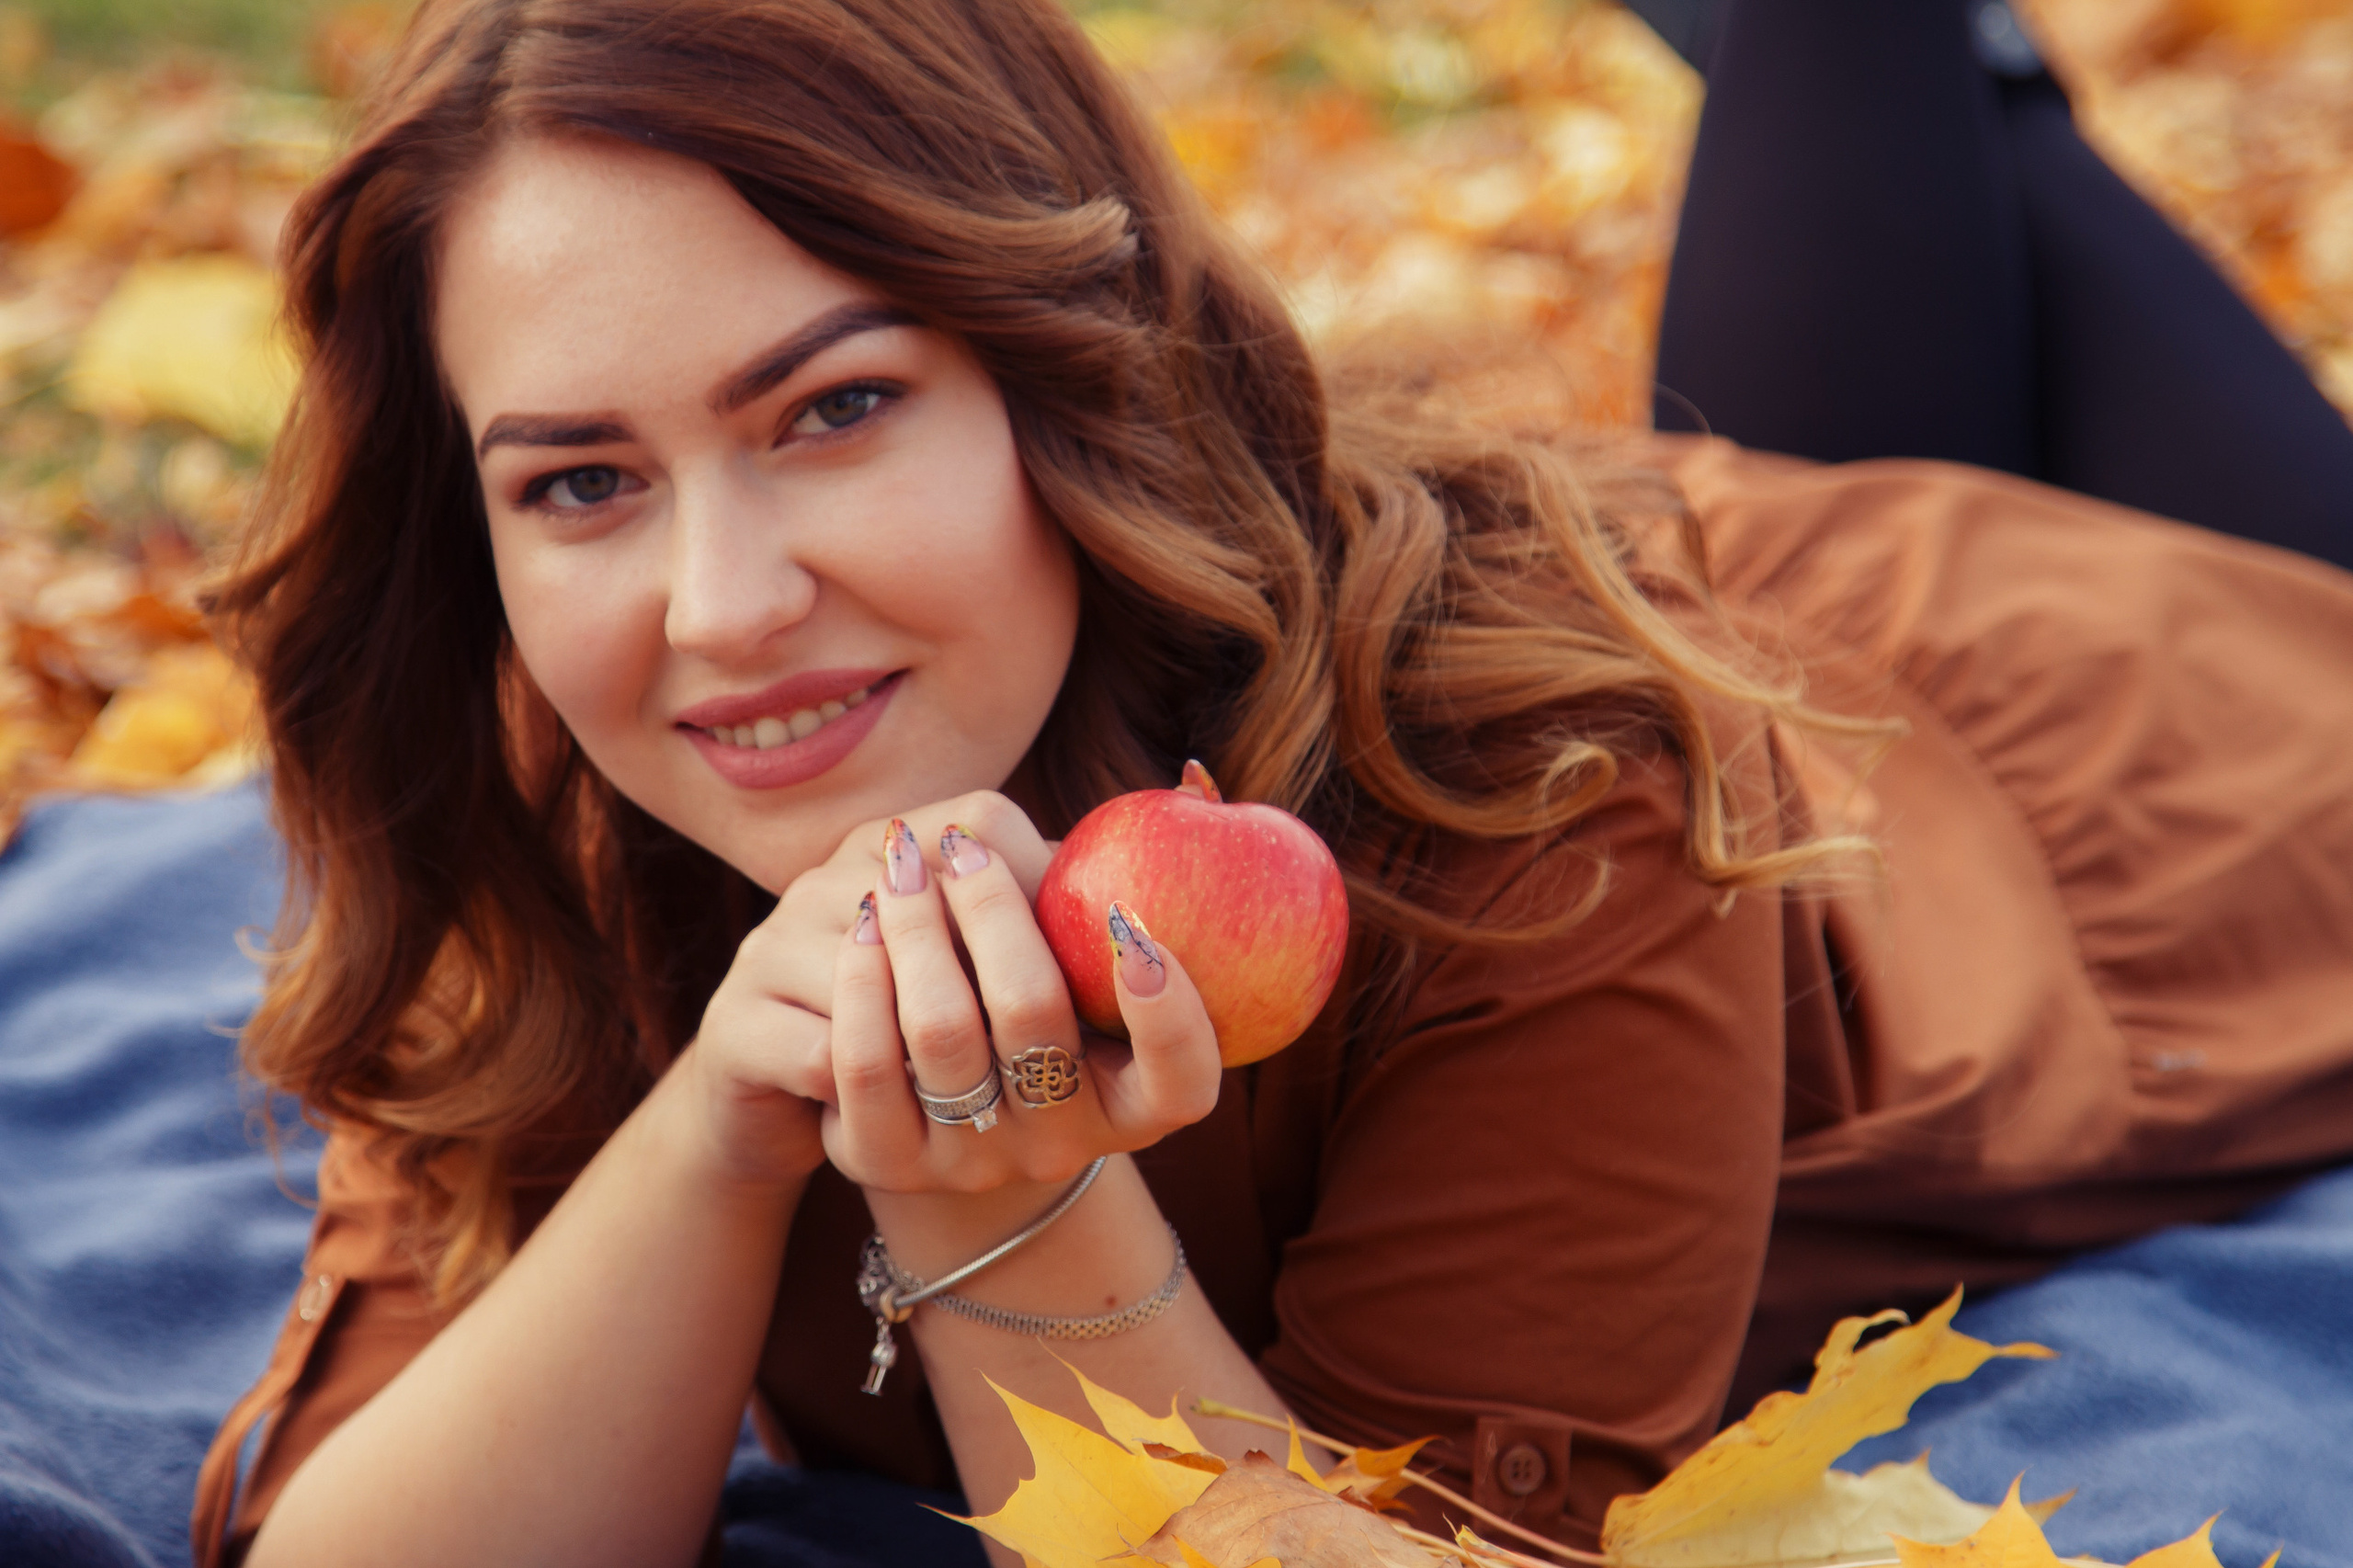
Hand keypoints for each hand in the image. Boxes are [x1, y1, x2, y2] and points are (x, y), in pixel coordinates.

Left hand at [773, 792, 1225, 1200]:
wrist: (948, 1115)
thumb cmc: (1045, 1008)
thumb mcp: (1096, 972)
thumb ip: (1136, 893)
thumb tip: (1189, 778)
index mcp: (1137, 1106)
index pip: (1182, 1083)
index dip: (1169, 1014)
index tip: (1131, 920)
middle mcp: (1061, 1144)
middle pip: (1034, 1016)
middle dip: (994, 910)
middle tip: (964, 847)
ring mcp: (972, 1161)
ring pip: (941, 1031)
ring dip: (917, 926)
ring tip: (901, 863)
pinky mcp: (884, 1161)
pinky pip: (863, 1066)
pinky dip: (863, 979)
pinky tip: (864, 925)